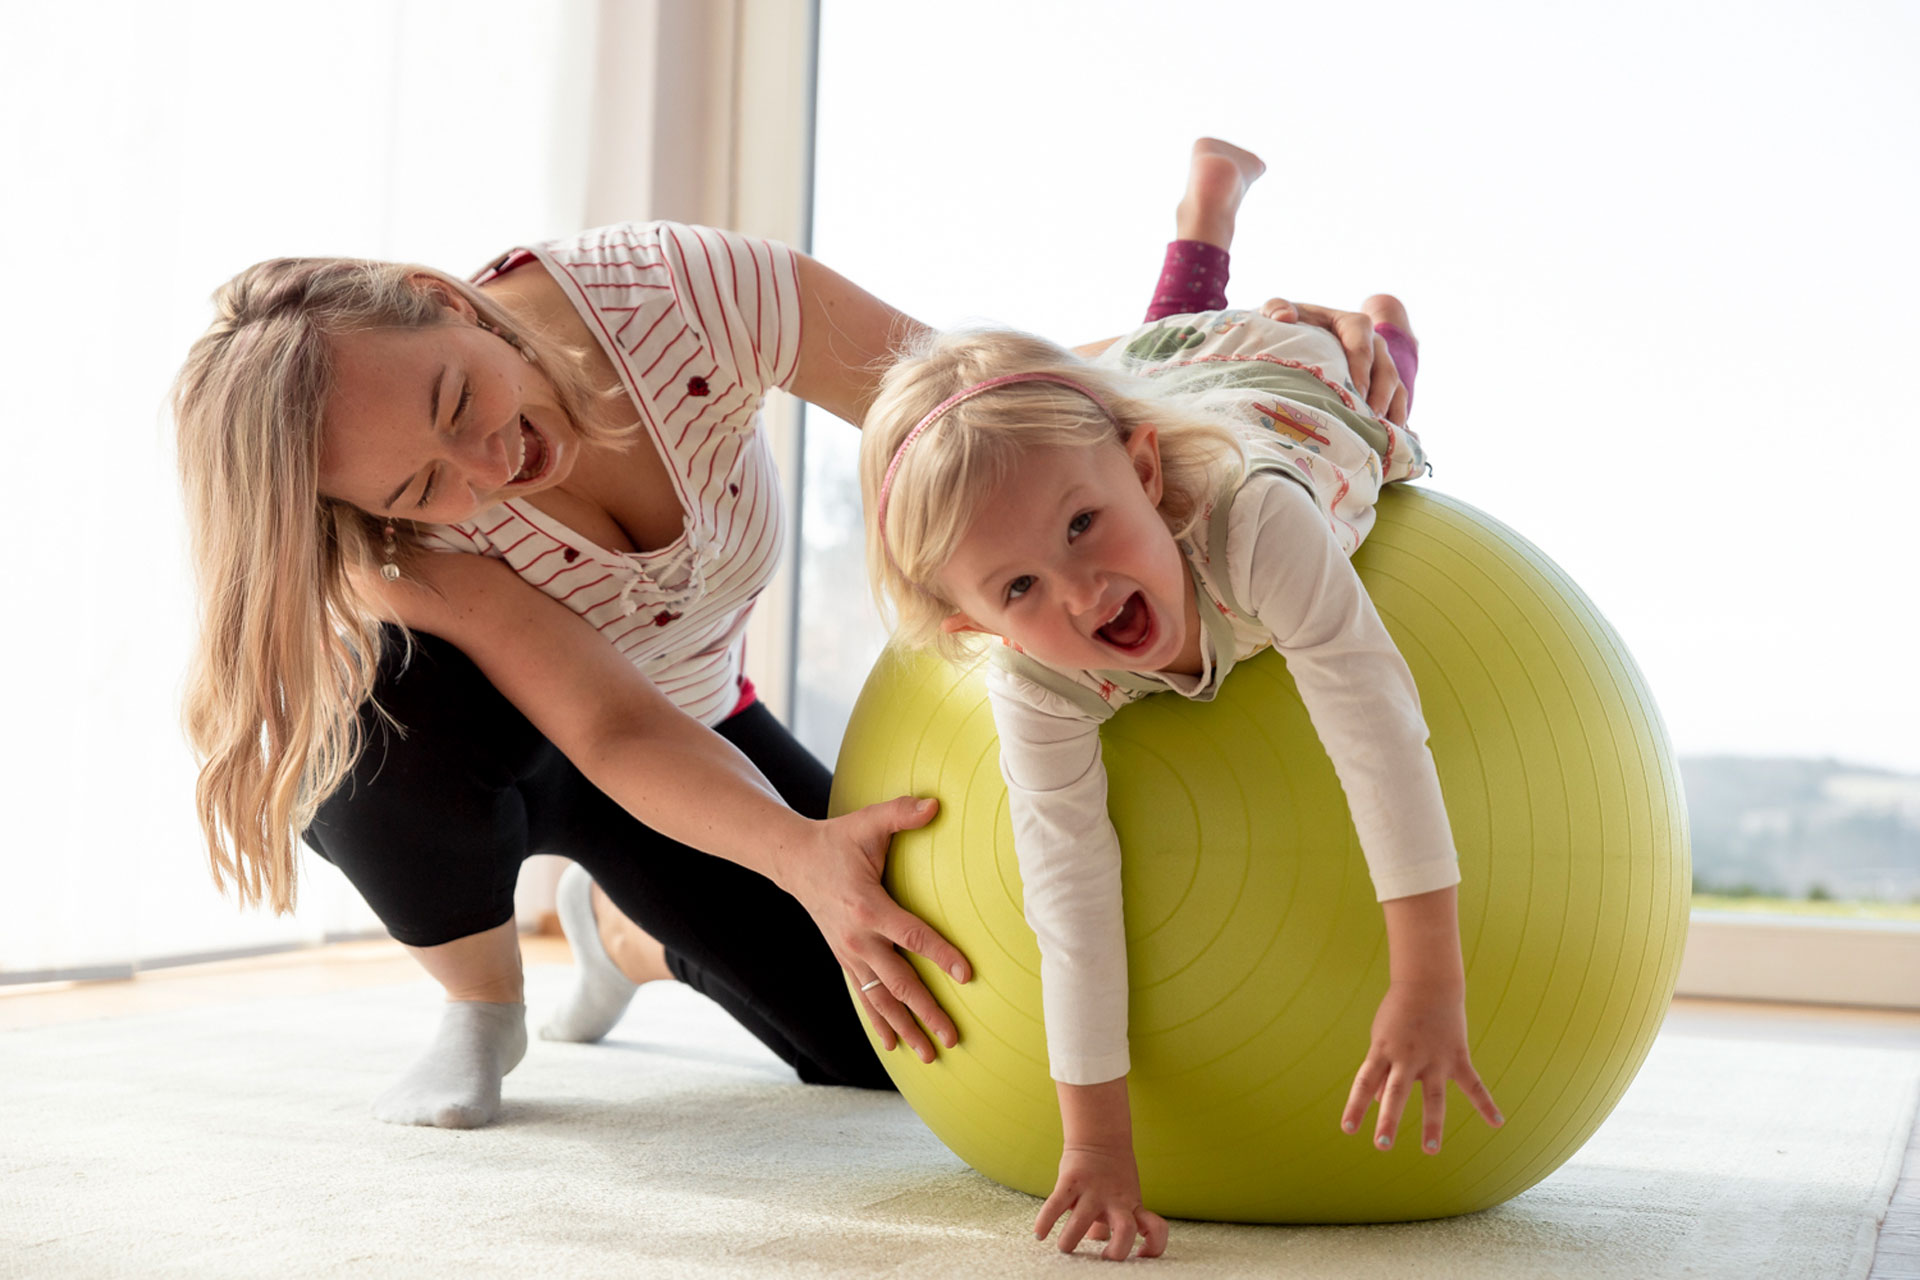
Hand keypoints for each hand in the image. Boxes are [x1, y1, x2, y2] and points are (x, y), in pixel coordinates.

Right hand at [773, 796, 970, 1061]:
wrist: (794, 861)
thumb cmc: (839, 840)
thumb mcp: (867, 822)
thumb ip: (901, 812)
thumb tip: (936, 804)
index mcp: (869, 907)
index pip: (912, 936)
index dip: (941, 955)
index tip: (967, 975)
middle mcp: (857, 939)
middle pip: (898, 982)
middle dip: (927, 1011)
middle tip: (952, 1037)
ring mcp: (849, 954)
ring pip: (880, 1000)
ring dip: (906, 1028)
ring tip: (930, 1055)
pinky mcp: (845, 960)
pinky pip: (864, 997)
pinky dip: (879, 1023)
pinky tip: (895, 1045)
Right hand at [1035, 1145, 1168, 1260]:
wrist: (1100, 1137)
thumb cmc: (1111, 1174)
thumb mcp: (1120, 1198)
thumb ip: (1109, 1221)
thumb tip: (1095, 1239)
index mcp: (1132, 1206)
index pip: (1155, 1229)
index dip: (1154, 1247)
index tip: (1140, 1254)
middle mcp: (1116, 1201)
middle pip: (1126, 1230)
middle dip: (1115, 1252)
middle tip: (1102, 1258)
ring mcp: (1093, 1191)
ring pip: (1084, 1220)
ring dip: (1071, 1239)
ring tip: (1065, 1246)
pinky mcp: (1071, 1181)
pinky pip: (1055, 1205)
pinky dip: (1045, 1221)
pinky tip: (1039, 1235)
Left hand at [1258, 297, 1408, 425]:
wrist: (1295, 340)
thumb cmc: (1287, 327)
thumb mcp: (1277, 312)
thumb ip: (1276, 307)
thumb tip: (1283, 317)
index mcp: (1351, 324)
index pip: (1362, 342)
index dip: (1361, 368)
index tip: (1356, 392)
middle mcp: (1373, 344)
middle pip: (1385, 370)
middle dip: (1380, 396)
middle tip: (1369, 420)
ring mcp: (1381, 366)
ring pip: (1396, 388)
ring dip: (1391, 412)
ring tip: (1380, 435)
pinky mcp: (1382, 388)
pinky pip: (1398, 404)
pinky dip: (1396, 423)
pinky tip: (1389, 443)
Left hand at [1341, 979, 1502, 1152]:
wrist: (1427, 983)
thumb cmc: (1398, 1015)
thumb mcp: (1382, 1039)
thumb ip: (1382, 1071)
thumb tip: (1382, 1103)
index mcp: (1383, 1051)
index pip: (1365, 1082)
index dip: (1355, 1106)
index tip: (1347, 1130)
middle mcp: (1407, 1056)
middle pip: (1396, 1091)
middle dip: (1389, 1119)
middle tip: (1381, 1145)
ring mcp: (1434, 1058)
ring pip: (1433, 1095)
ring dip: (1432, 1124)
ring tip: (1430, 1150)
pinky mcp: (1457, 1057)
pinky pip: (1473, 1084)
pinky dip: (1486, 1104)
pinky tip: (1497, 1122)